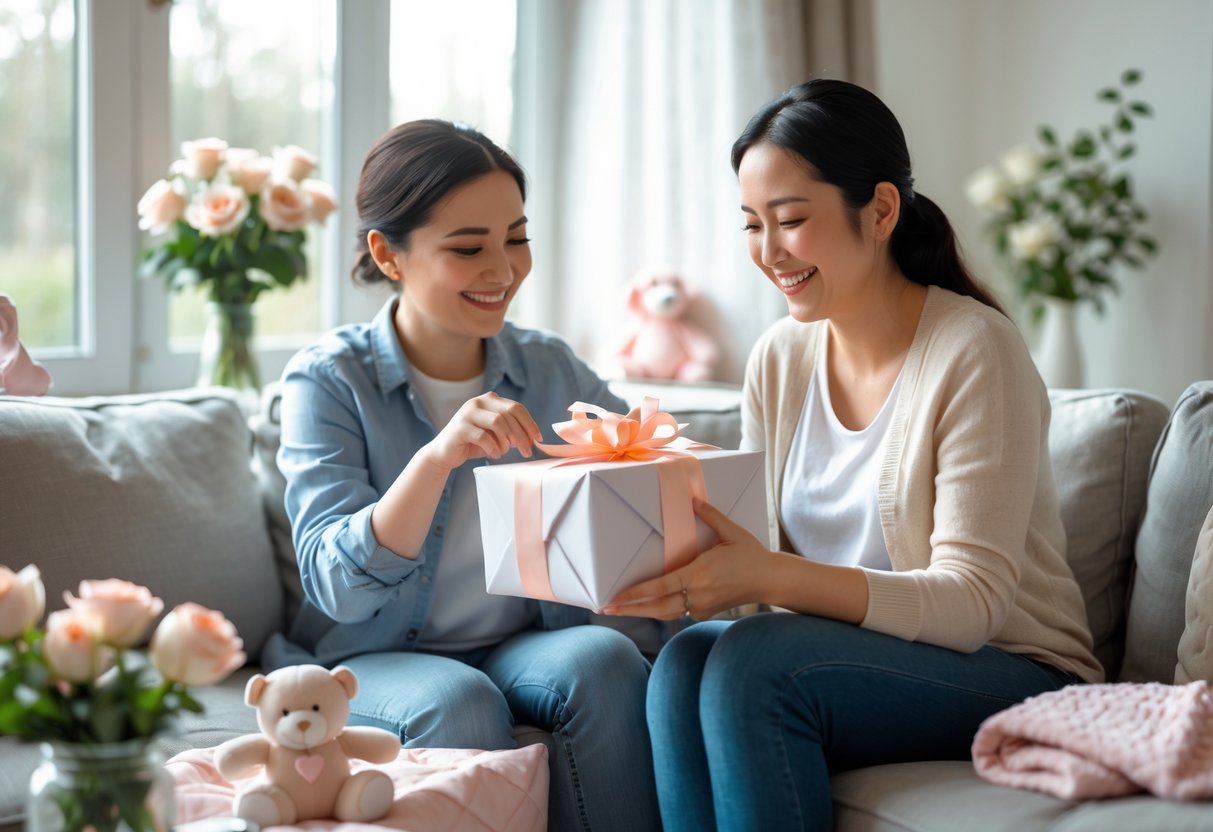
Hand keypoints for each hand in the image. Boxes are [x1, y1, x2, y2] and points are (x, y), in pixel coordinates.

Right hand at [422, 392, 542, 471]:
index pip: (516, 407)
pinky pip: (484, 436)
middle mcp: (478, 402)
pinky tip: (494, 455)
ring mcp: (468, 413)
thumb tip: (533, 437)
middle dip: (522, 434)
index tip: (538, 439)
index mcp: (489, 400)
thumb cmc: (472, 444)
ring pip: (498, 422)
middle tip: (527, 451)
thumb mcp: (494, 434)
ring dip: (507, 440)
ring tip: (505, 452)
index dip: (530, 423)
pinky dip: (493, 448)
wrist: (444, 453)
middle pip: (509, 414)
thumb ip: (510, 430)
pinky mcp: (460, 427)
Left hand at [602, 497, 773, 619]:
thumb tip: (692, 499)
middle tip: (604, 608)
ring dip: (640, 611)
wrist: (770, 580)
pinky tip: (643, 606)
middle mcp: (697, 594)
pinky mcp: (705, 611)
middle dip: (629, 609)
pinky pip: (678, 611)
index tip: (615, 598)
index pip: (660, 587)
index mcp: (699, 575)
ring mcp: (701, 606)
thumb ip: (710, 516)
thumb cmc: (751, 554)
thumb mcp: (731, 532)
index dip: (635, 594)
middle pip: (656, 607)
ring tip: (616, 610)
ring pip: (664, 613)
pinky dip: (660, 609)